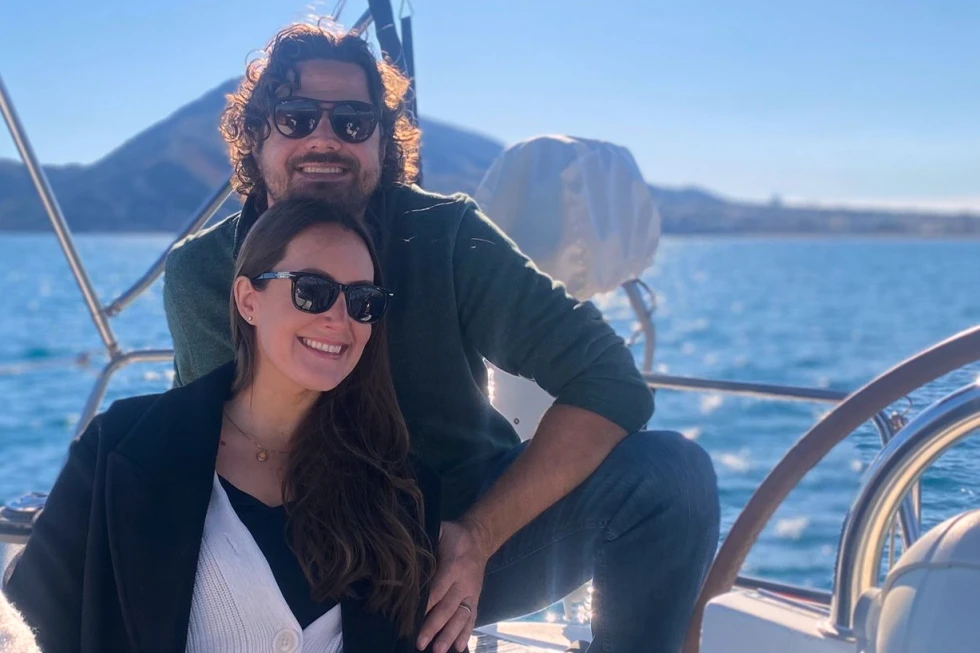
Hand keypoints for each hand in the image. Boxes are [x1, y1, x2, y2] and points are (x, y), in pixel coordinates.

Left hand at [417, 520, 491, 652]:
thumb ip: (425, 541)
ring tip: (438, 651)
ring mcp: (471, 593)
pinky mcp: (475, 599)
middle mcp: (464, 582)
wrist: (479, 538)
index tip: (411, 618)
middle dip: (433, 626)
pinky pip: (472, 618)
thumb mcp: (440, 531)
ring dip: (449, 635)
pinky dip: (466, 633)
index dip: (425, 604)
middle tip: (419, 642)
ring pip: (460, 617)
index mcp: (453, 564)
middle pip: (447, 607)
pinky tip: (458, 648)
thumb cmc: (453, 536)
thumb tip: (404, 552)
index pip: (437, 588)